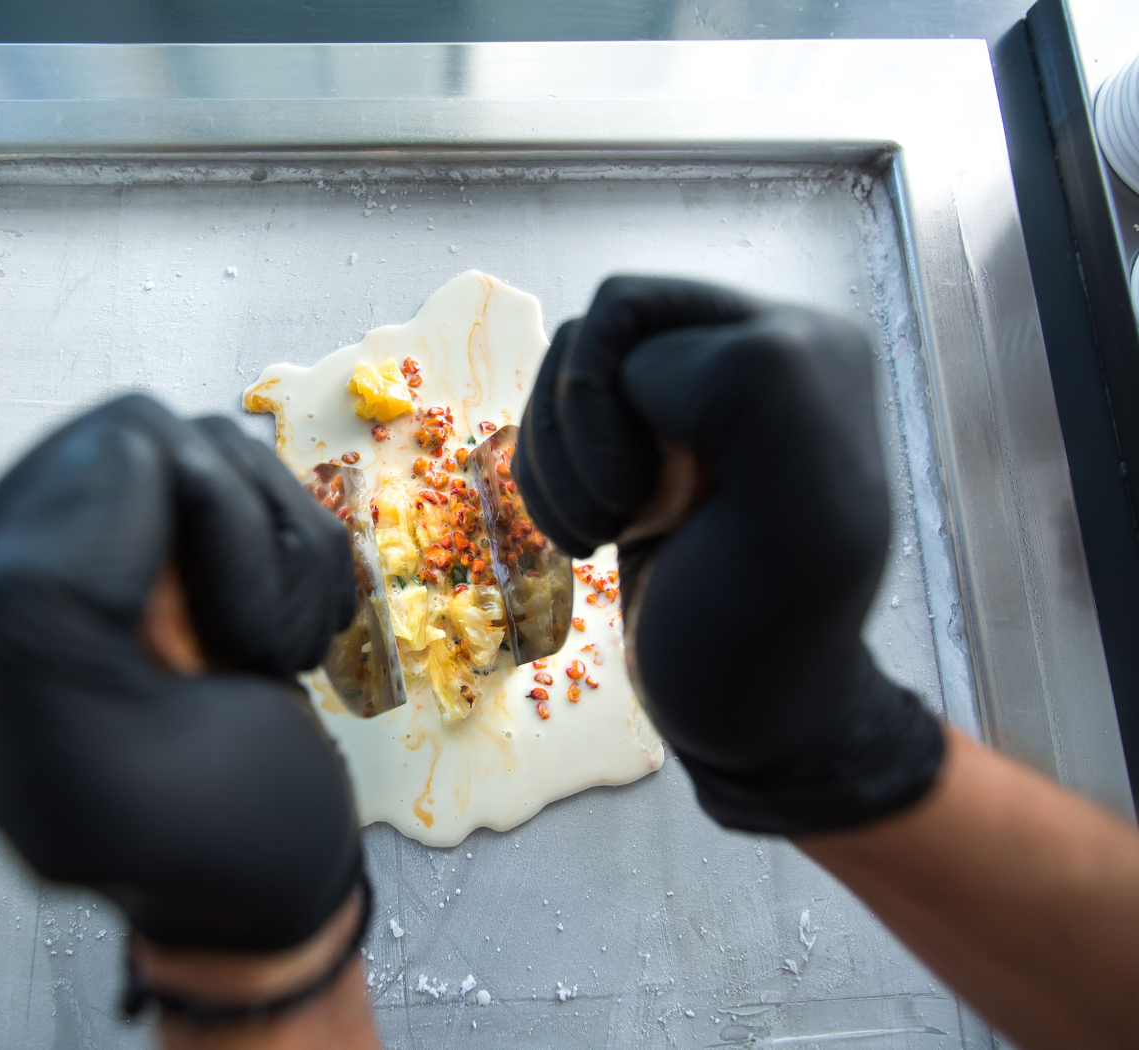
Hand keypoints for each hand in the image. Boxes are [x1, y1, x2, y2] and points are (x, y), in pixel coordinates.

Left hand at [0, 394, 360, 949]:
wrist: (259, 871)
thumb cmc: (204, 842)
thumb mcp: (95, 778)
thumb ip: (39, 617)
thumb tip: (114, 458)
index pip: (118, 456)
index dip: (211, 548)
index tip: (207, 663)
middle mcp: (0, 548)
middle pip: (162, 435)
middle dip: (245, 543)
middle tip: (239, 651)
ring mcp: (82, 530)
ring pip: (213, 445)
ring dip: (277, 559)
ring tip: (252, 652)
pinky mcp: (149, 530)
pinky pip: (243, 473)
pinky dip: (291, 557)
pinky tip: (262, 633)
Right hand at [515, 277, 942, 833]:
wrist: (745, 712)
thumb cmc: (766, 639)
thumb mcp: (796, 514)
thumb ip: (755, 391)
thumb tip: (649, 355)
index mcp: (799, 350)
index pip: (633, 314)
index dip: (609, 411)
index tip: (667, 510)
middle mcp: (747, 351)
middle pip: (592, 331)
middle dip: (576, 436)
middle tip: (621, 518)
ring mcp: (692, 397)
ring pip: (565, 369)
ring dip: (557, 464)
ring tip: (603, 530)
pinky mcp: (647, 441)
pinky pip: (557, 414)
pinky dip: (549, 477)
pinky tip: (591, 531)